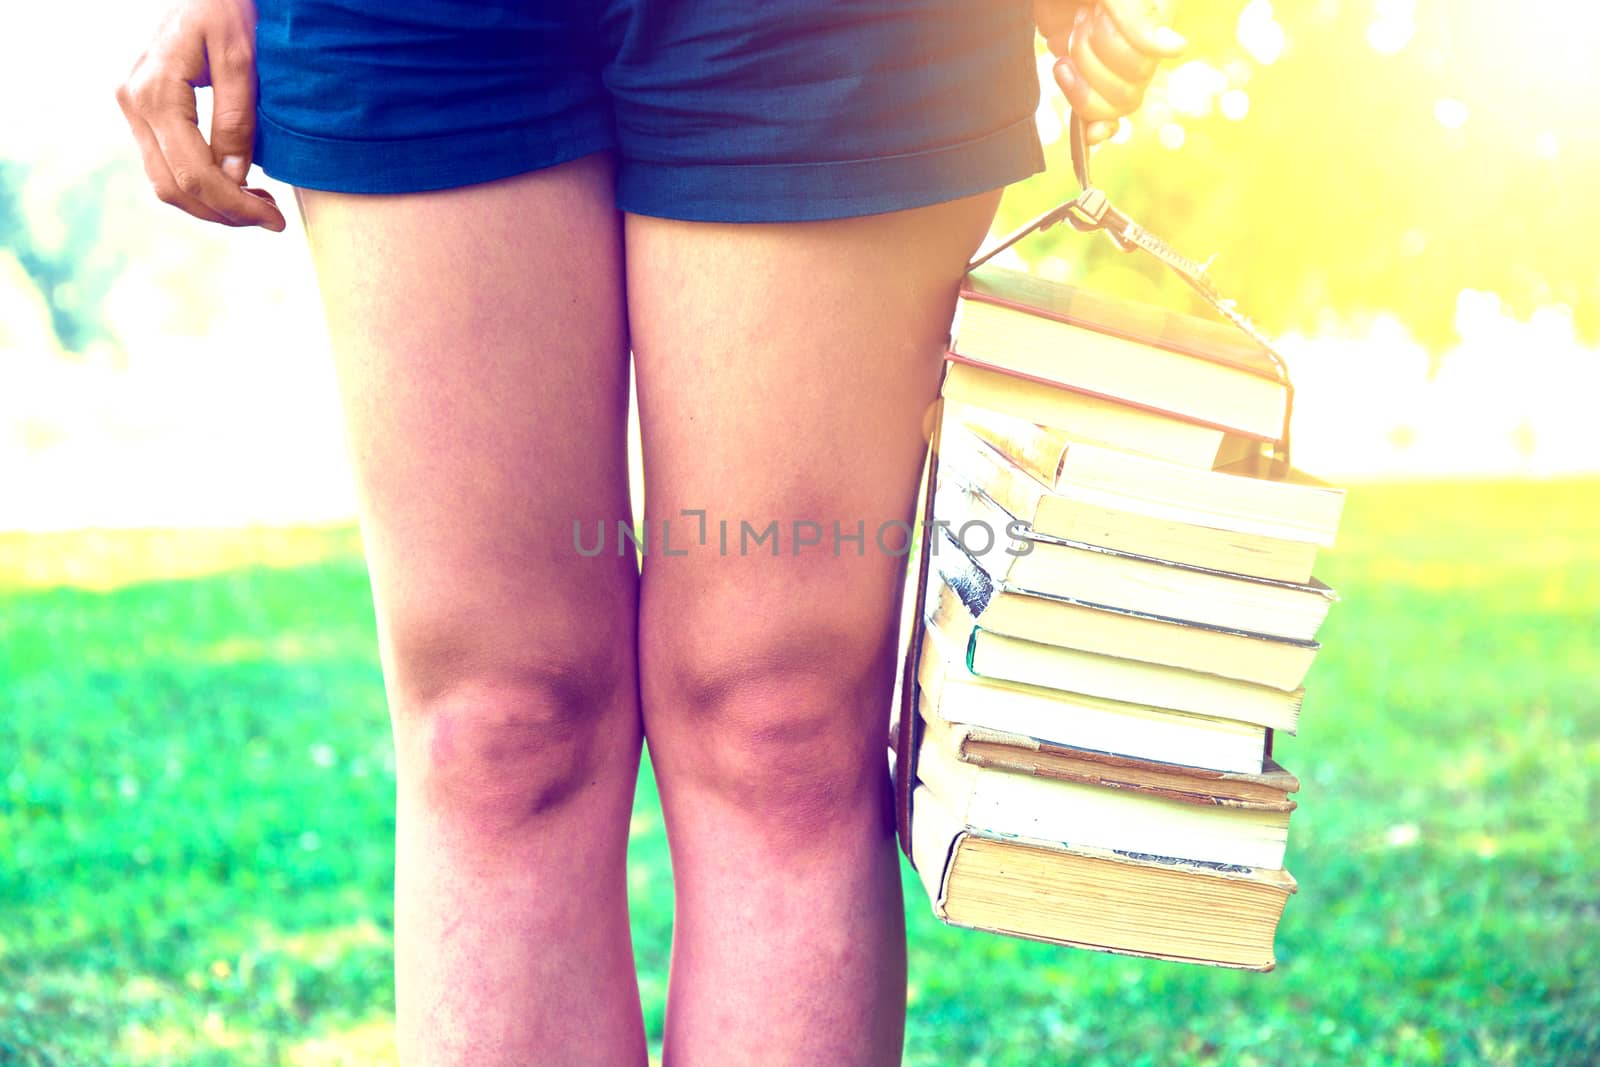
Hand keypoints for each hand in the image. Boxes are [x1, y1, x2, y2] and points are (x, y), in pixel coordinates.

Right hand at [116, 0, 286, 229]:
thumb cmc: (227, 9)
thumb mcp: (243, 59)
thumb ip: (237, 119)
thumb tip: (236, 178)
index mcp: (156, 92)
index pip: (194, 173)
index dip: (235, 205)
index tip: (276, 221)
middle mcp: (134, 102)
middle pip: (174, 186)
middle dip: (224, 212)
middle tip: (271, 218)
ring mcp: (132, 107)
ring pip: (165, 182)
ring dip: (211, 204)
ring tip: (259, 206)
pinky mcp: (142, 109)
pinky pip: (165, 163)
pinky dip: (199, 185)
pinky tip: (236, 185)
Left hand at [1035, 0, 1185, 145]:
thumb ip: (1138, 15)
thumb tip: (1177, 50)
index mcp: (1155, 19)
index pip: (1145, 60)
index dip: (1113, 46)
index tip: (1095, 10)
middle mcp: (1142, 46)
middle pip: (1130, 89)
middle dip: (1092, 60)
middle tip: (1077, 25)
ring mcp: (1115, 65)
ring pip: (1117, 106)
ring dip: (1083, 88)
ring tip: (1064, 59)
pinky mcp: (1089, 79)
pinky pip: (1105, 118)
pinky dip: (1096, 126)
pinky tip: (1088, 133)